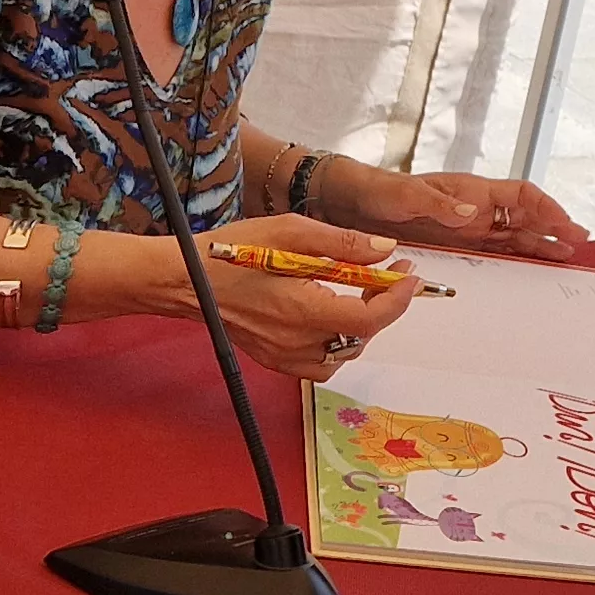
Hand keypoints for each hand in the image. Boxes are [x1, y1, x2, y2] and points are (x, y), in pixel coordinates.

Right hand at [185, 213, 421, 379]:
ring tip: (361, 293)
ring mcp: (284, 356)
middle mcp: (296, 342)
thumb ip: (343, 243)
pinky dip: (336, 342)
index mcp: (303, 310)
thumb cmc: (231, 251)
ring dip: (362, 326)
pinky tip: (331, 314)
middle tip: (387, 274)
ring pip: (344, 353)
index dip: (398, 298)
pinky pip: (320, 363)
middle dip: (383, 305)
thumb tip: (385, 251)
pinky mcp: (274, 360)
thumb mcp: (291, 231)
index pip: (370, 317)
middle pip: (362, 335)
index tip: (410, 274)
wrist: (184, 280)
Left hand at [341, 168, 587, 259]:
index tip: (566, 225)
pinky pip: (496, 252)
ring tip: (567, 258)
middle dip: (554, 229)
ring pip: (516, 236)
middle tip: (580, 246)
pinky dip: (517, 258)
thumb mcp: (402, 196)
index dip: (547, 209)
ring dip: (541, 245)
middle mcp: (475, 209)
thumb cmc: (377, 192)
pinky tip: (530, 269)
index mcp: (470, 192)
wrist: (351, 204)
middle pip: (526, 217)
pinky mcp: (458, 244)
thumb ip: (435, 203)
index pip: (520, 196)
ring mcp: (469, 228)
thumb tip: (471, 213)